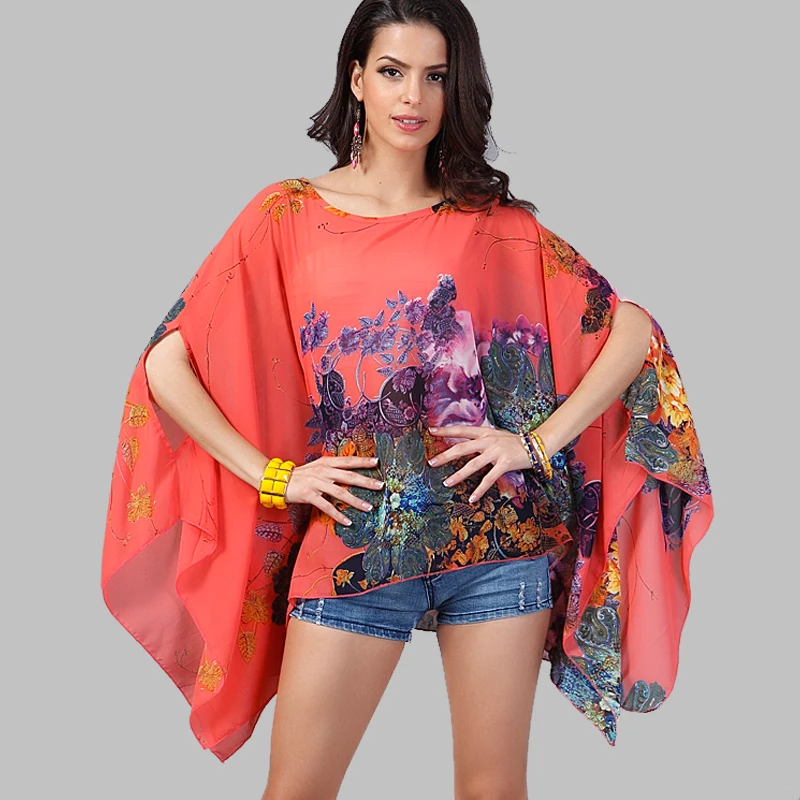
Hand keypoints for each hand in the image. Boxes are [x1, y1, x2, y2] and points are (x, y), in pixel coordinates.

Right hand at [281, 455, 383, 526]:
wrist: (279, 480)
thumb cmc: (301, 475)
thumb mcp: (317, 466)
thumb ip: (332, 468)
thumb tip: (349, 471)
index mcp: (327, 462)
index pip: (348, 461)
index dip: (363, 461)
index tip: (377, 462)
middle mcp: (324, 471)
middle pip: (349, 476)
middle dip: (366, 481)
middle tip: (380, 485)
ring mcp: (317, 483)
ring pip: (341, 493)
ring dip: (356, 501)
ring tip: (368, 507)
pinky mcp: (310, 495)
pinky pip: (327, 507)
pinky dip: (338, 515)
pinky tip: (348, 521)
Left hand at [427, 424, 548, 503]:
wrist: (537, 444)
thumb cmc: (514, 442)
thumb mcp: (496, 436)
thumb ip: (482, 439)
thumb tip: (466, 443)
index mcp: (485, 432)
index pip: (462, 430)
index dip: (446, 430)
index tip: (431, 430)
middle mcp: (488, 441)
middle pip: (462, 448)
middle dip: (445, 455)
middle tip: (431, 462)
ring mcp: (496, 452)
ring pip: (473, 464)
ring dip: (459, 475)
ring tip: (447, 483)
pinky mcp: (505, 463)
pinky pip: (489, 478)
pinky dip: (480, 489)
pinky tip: (472, 497)